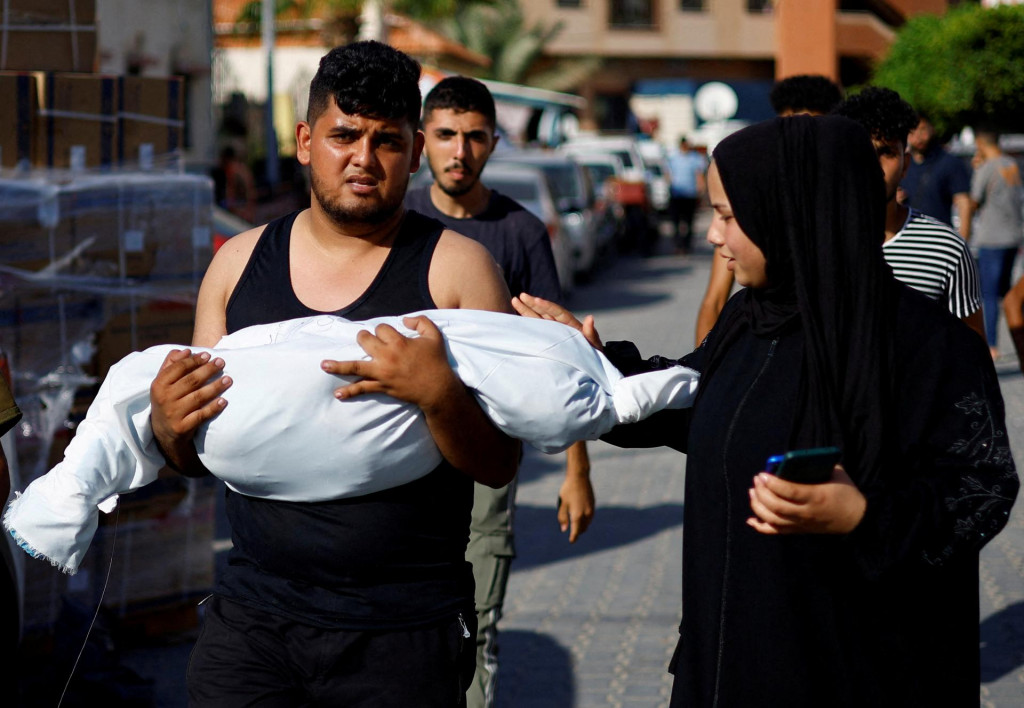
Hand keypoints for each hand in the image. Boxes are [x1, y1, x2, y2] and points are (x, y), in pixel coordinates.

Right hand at [149, 349, 230, 469]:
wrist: (163, 433)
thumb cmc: (167, 401)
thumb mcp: (163, 383)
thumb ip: (171, 365)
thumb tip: (185, 351)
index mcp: (158, 385)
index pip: (178, 368)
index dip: (194, 361)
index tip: (208, 355)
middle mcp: (164, 399)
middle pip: (190, 381)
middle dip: (207, 370)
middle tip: (221, 363)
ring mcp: (173, 414)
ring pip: (198, 397)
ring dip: (215, 387)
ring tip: (228, 379)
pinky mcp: (182, 427)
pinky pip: (201, 415)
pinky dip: (213, 408)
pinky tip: (224, 401)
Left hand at [321, 316, 459, 410]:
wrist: (438, 389)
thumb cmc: (436, 362)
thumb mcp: (435, 336)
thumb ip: (421, 322)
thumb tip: (404, 319)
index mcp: (399, 342)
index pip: (381, 329)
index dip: (383, 330)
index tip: (389, 335)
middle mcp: (387, 356)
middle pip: (365, 340)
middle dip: (363, 338)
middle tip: (366, 341)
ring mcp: (382, 372)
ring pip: (355, 366)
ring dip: (338, 365)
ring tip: (323, 365)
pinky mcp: (382, 386)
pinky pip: (362, 389)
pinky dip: (349, 392)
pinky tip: (337, 394)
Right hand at [512, 293, 602, 349]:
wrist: (592, 362)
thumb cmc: (594, 353)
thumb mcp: (594, 344)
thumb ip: (591, 332)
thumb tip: (590, 318)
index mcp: (570, 324)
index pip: (556, 312)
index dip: (546, 306)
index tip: (535, 300)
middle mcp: (560, 324)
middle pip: (544, 311)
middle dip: (532, 304)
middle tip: (520, 295)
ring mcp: (553, 330)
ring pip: (538, 317)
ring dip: (527, 310)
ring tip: (515, 300)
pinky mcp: (548, 338)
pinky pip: (536, 328)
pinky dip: (527, 322)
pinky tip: (518, 316)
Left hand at [558, 473, 594, 543]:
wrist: (579, 477)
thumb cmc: (568, 490)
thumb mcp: (562, 504)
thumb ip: (562, 517)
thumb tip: (564, 529)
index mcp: (577, 515)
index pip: (576, 531)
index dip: (573, 537)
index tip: (571, 541)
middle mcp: (586, 514)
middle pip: (583, 528)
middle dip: (578, 532)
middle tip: (573, 535)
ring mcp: (591, 509)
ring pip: (588, 523)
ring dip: (583, 526)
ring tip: (577, 527)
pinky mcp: (593, 504)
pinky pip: (590, 517)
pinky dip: (586, 520)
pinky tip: (581, 517)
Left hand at [746, 465, 866, 534]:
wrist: (856, 519)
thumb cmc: (845, 492)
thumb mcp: (836, 473)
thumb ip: (818, 465)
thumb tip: (795, 458)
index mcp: (816, 496)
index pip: (789, 491)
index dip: (773, 483)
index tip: (762, 474)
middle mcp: (807, 512)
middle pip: (777, 506)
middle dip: (762, 492)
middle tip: (756, 479)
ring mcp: (802, 523)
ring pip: (773, 519)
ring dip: (758, 505)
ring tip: (752, 491)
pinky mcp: (799, 530)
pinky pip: (776, 531)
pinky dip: (761, 526)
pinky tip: (751, 519)